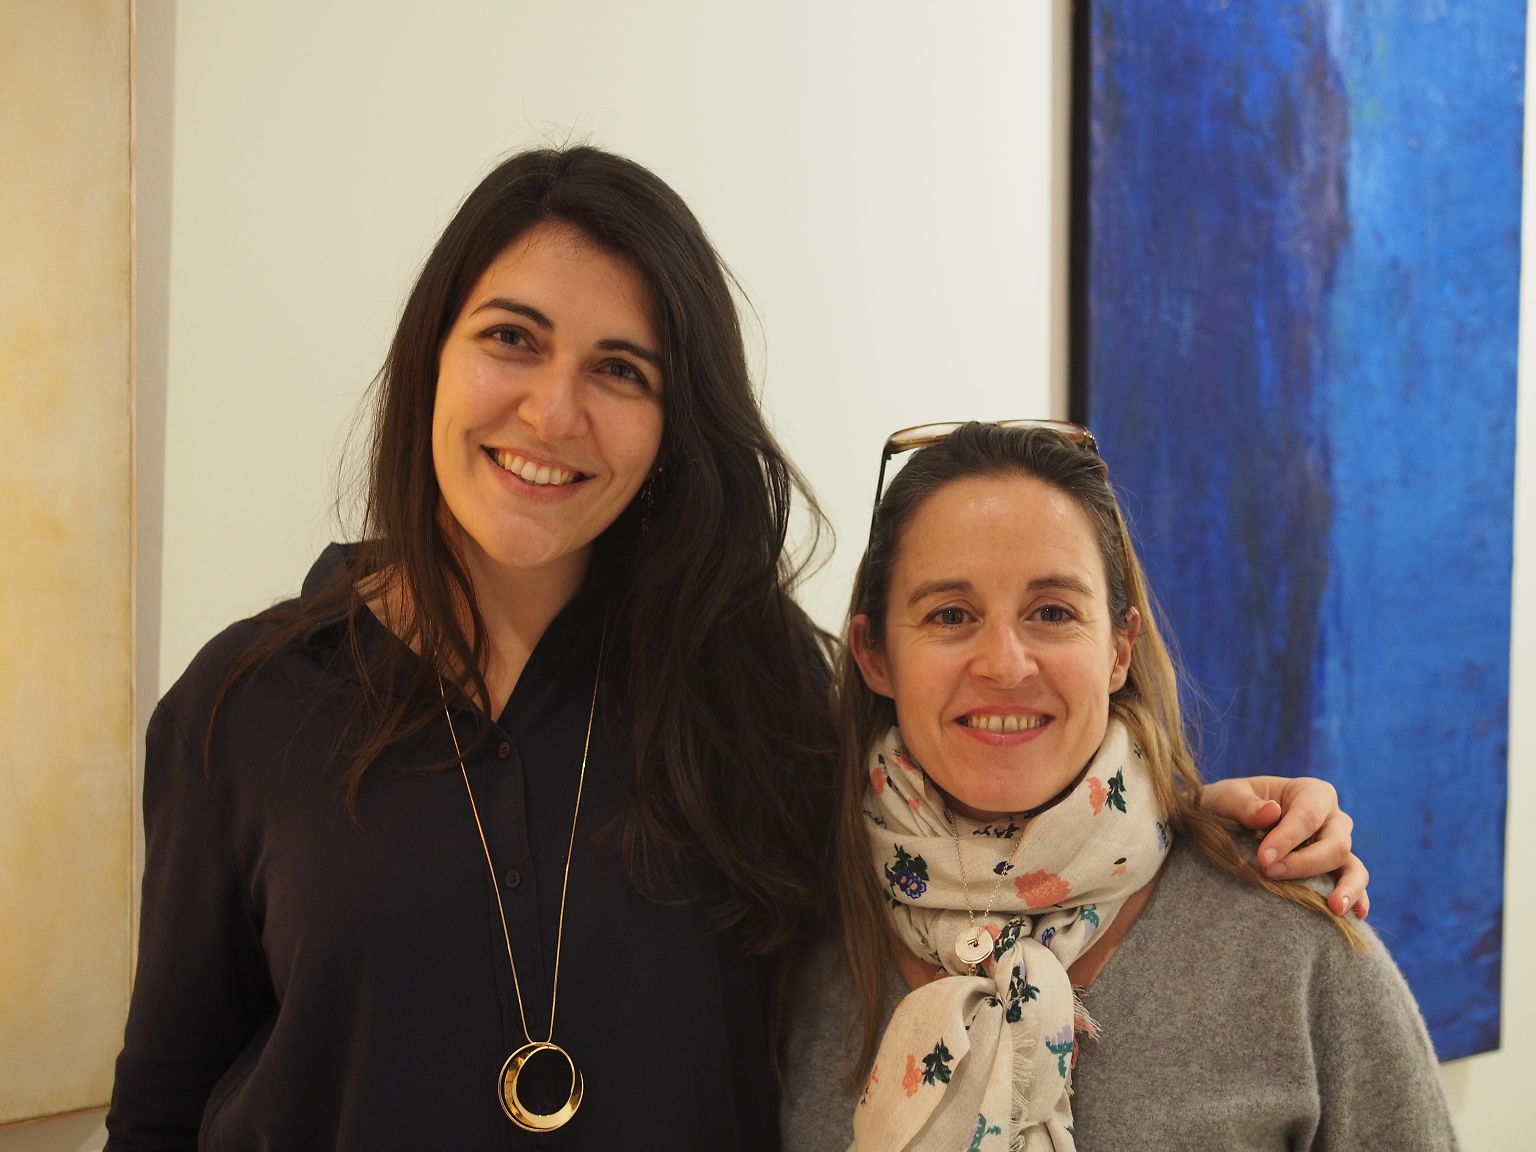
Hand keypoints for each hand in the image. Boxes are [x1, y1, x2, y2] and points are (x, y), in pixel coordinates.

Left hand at [1200, 775, 1369, 918]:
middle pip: (1334, 843)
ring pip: (1353, 866)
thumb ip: (1245, 804)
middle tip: (1269, 873)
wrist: (1227, 825)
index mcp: (1311, 793)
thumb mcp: (1228, 797)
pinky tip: (1355, 915)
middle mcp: (1333, 819)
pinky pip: (1355, 885)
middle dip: (1304, 863)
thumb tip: (1271, 812)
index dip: (1288, 838)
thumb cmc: (1230, 805)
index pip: (1308, 815)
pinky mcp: (1337, 872)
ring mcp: (1339, 846)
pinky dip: (1358, 899)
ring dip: (1347, 887)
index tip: (1263, 858)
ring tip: (1334, 907)